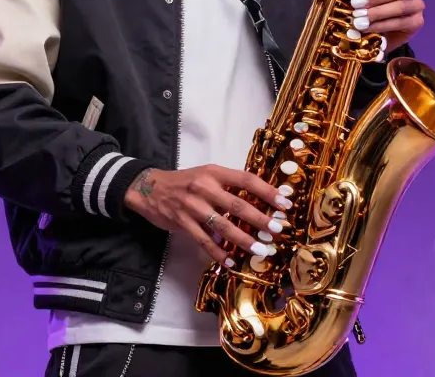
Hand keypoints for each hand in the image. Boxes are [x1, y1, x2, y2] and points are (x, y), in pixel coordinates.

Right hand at [124, 165, 294, 265]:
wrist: (150, 188)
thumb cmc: (185, 181)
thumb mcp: (207, 174)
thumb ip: (229, 185)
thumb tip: (260, 200)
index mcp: (214, 173)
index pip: (246, 180)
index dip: (267, 191)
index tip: (285, 202)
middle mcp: (204, 188)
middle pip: (237, 205)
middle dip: (260, 219)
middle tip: (277, 230)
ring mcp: (192, 207)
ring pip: (223, 226)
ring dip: (244, 240)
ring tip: (261, 249)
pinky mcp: (182, 223)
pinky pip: (204, 241)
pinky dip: (218, 252)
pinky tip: (230, 261)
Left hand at [350, 0, 425, 52]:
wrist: (380, 32)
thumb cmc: (370, 6)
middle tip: (355, 3)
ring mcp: (417, 5)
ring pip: (400, 7)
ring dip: (377, 13)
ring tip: (358, 19)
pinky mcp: (416, 22)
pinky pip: (400, 22)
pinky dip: (381, 25)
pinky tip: (366, 28)